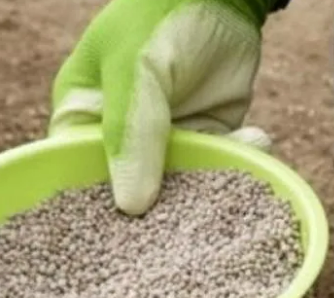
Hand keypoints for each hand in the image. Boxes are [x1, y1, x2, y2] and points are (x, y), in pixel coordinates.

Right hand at [49, 0, 276, 214]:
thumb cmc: (160, 14)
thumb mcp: (137, 68)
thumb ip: (131, 131)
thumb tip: (129, 207)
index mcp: (81, 116)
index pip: (75, 178)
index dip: (95, 214)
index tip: (124, 239)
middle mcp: (120, 137)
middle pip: (130, 194)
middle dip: (159, 213)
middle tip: (189, 226)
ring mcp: (166, 142)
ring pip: (181, 188)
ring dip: (210, 186)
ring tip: (237, 175)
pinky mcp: (207, 139)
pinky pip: (219, 166)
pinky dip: (240, 160)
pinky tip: (259, 140)